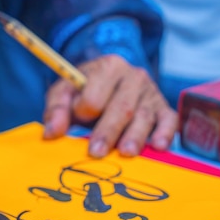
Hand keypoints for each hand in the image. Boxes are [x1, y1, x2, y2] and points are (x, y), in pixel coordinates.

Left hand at [42, 55, 177, 157]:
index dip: (85, 109)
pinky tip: (158, 146)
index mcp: (107, 67)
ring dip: (135, 136)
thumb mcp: (65, 91)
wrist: (110, 82)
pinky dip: (165, 133)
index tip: (80, 117)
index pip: (95, 93)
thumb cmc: (85, 90)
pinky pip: (169, 120)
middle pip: (121, 107)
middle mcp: (133, 75)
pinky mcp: (163, 107)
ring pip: (144, 116)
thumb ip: (56, 109)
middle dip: (108, 131)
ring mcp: (151, 91)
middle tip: (96, 152)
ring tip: (125, 153)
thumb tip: (51, 133)